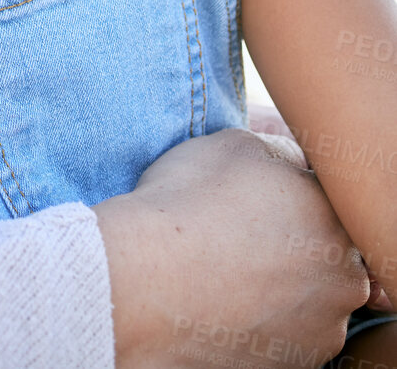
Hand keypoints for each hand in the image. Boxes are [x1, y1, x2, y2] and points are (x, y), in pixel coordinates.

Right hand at [92, 130, 369, 368]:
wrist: (144, 284)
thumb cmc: (187, 206)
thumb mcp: (238, 144)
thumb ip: (283, 154)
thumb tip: (294, 165)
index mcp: (337, 217)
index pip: (321, 196)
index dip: (281, 191)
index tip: (246, 195)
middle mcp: (345, 279)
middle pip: (322, 249)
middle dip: (289, 239)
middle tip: (235, 230)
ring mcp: (323, 330)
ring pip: (308, 295)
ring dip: (279, 282)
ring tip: (225, 269)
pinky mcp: (293, 365)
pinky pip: (286, 332)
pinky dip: (262, 318)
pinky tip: (224, 300)